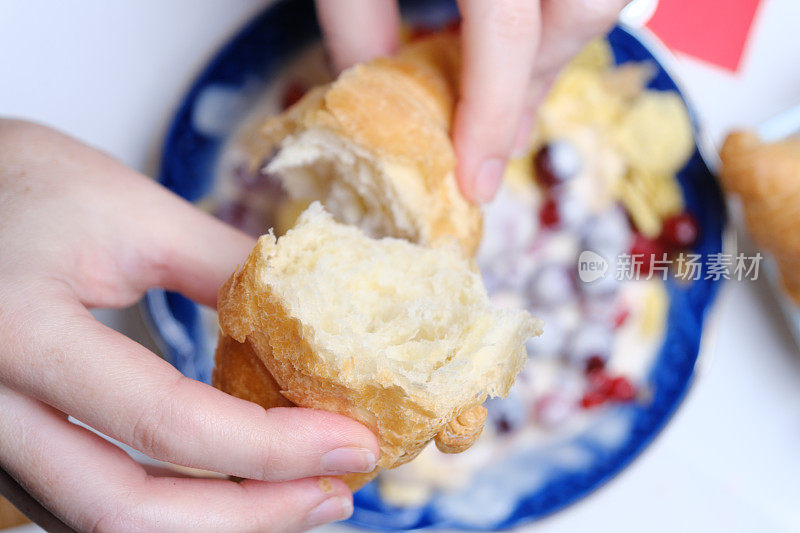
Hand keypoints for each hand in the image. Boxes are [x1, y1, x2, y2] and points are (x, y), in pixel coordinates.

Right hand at [0, 120, 378, 531]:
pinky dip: (175, 507)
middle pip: (127, 509)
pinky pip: (94, 501)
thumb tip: (317, 323)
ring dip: (217, 521)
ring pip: (106, 521)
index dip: (273, 447)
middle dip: (250, 513)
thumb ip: (226, 269)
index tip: (352, 442)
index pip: (168, 422)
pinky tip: (235, 484)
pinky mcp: (8, 447)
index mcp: (24, 334)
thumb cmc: (26, 184)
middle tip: (336, 492)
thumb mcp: (134, 212)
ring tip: (301, 495)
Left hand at [315, 0, 627, 202]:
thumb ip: (358, 19)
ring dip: (558, 48)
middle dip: (543, 81)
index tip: (474, 184)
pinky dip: (557, 15)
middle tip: (493, 142)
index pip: (508, 29)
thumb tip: (373, 102)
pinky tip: (519, 34)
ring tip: (510, 88)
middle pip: (587, 8)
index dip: (493, 112)